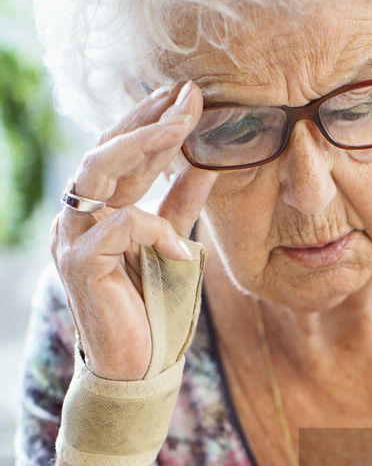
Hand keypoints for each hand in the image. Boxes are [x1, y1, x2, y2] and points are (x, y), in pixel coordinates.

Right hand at [51, 82, 217, 379]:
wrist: (136, 370)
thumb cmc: (153, 311)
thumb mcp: (173, 247)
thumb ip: (181, 207)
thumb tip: (206, 164)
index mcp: (97, 210)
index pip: (120, 152)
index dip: (151, 120)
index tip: (187, 94)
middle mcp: (77, 217)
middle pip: (105, 149)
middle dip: (147, 118)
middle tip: (187, 95)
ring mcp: (71, 238)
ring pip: (98, 171)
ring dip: (143, 145)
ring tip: (182, 128)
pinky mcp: (79, 265)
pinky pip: (119, 228)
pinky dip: (155, 230)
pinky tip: (181, 249)